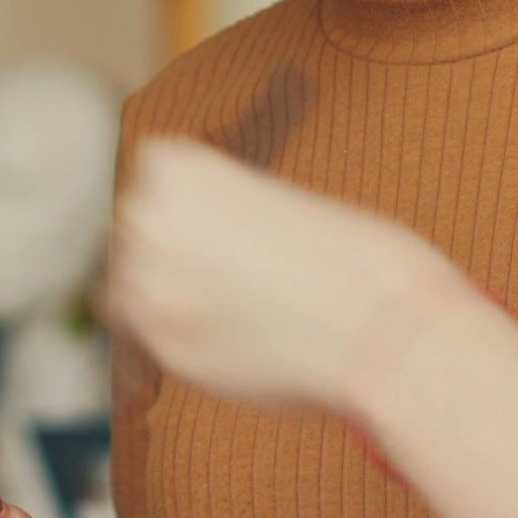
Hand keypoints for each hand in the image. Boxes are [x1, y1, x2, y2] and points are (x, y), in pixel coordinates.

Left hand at [104, 137, 478, 421]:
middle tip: (239, 273)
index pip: (156, 174)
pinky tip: (241, 338)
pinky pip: (156, 343)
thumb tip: (186, 261)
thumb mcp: (276, 201)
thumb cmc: (356, 259)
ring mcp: (149, 290)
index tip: (231, 224)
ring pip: (133, 290)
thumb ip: (215, 219)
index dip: (195, 202)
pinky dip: (189, 341)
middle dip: (175, 251)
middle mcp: (148, 220)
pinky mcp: (165, 351)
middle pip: (137, 232)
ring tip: (241, 307)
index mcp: (179, 166)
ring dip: (171, 298)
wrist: (384, 327)